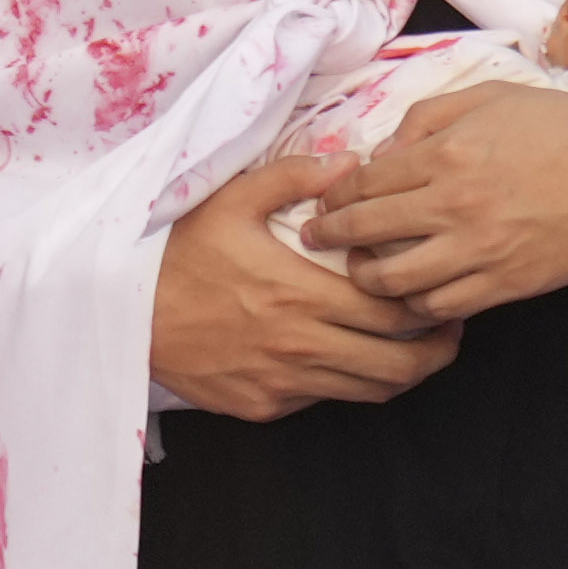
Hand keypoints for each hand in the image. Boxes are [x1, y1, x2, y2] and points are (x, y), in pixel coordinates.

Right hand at [152, 143, 456, 417]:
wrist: (120, 313)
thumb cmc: (176, 251)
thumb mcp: (230, 198)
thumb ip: (296, 176)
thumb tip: (352, 162)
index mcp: (301, 293)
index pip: (392, 312)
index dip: (431, 310)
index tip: (445, 297)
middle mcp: (299, 345)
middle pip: (396, 364)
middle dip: (435, 351)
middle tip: (447, 330)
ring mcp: (282, 382)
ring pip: (368, 391)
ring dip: (399, 373)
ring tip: (413, 350)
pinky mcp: (262, 406)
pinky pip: (322, 400)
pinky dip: (344, 382)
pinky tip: (346, 357)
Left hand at [305, 77, 567, 322]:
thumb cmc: (559, 127)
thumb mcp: (490, 97)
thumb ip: (428, 118)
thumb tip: (384, 151)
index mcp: (446, 153)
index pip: (363, 182)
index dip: (333, 195)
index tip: (322, 202)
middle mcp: (454, 204)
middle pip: (365, 233)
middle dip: (330, 239)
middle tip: (316, 241)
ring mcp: (479, 249)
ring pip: (394, 283)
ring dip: (368, 280)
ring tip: (363, 273)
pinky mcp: (504, 284)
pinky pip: (441, 307)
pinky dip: (417, 305)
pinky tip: (413, 294)